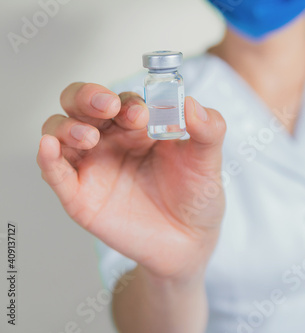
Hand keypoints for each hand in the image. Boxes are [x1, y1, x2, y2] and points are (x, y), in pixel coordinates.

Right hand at [37, 82, 225, 279]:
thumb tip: (192, 102)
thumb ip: (209, 130)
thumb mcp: (209, 162)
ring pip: (61, 131)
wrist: (188, 242)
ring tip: (90, 137)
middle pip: (82, 104)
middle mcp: (112, 141)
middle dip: (88, 97)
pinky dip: (47, 157)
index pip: (122, 100)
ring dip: (68, 126)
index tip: (142, 115)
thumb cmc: (196, 198)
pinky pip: (55, 172)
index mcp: (140, 127)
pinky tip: (49, 147)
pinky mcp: (79, 196)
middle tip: (106, 105)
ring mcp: (93, 166)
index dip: (128, 102)